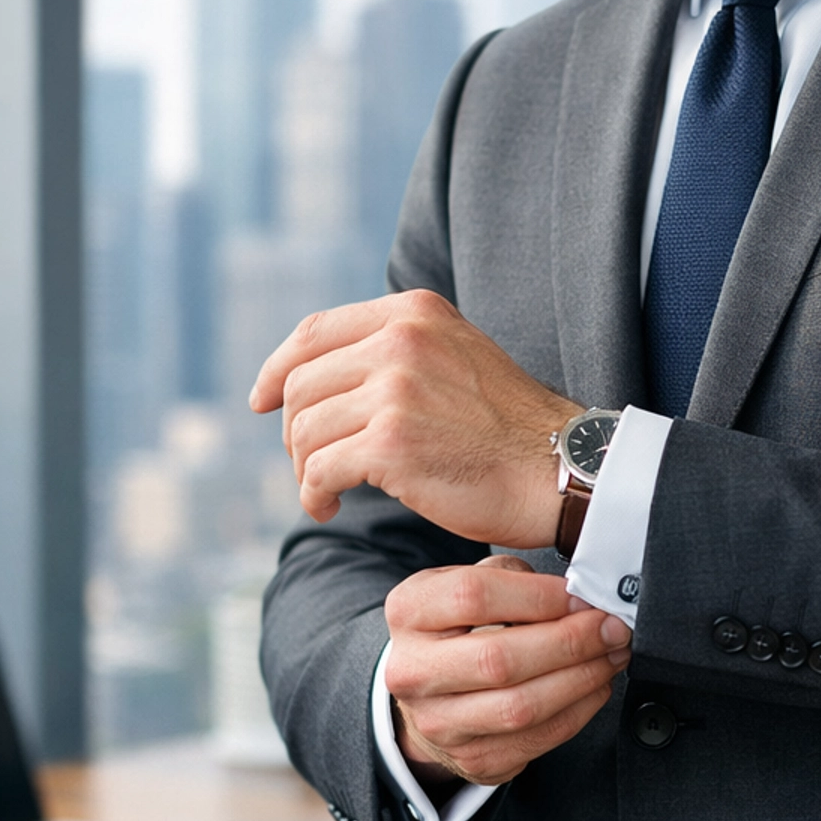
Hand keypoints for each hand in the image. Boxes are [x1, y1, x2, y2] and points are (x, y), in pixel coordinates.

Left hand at [249, 290, 579, 543]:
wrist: (558, 468)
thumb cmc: (507, 427)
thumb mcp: (454, 355)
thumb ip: (395, 350)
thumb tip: (315, 375)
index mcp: (414, 313)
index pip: (314, 331)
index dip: (277, 369)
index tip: (262, 401)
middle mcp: (401, 341)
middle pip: (300, 384)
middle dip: (294, 431)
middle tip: (312, 464)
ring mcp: (395, 390)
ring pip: (304, 430)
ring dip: (305, 469)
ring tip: (327, 491)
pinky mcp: (391, 444)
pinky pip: (319, 469)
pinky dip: (315, 493)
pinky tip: (331, 507)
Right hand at [385, 556, 629, 785]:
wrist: (431, 694)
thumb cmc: (459, 628)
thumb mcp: (465, 583)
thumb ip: (511, 577)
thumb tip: (577, 590)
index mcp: (410, 612)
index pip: (474, 597)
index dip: (538, 596)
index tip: (580, 596)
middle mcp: (413, 672)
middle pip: (499, 659)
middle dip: (570, 642)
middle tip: (610, 628)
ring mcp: (439, 723)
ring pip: (520, 706)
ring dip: (581, 678)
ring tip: (610, 654)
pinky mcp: (472, 759)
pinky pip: (538, 738)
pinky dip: (579, 710)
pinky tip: (596, 685)